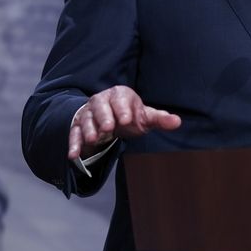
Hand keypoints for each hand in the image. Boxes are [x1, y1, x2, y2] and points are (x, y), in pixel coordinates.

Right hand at [67, 85, 181, 160]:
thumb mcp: (144, 117)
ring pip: (86, 119)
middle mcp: (101, 101)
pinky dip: (74, 144)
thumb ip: (159, 119)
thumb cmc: (129, 116)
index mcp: (119, 95)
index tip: (127, 119)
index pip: (120, 99)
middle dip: (104, 116)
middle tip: (108, 128)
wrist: (109, 118)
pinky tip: (74, 155)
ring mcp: (88, 113)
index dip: (123, 108)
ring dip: (89, 129)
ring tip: (94, 139)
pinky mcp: (78, 126)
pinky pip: (74, 133)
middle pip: (100, 106)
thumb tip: (177, 122)